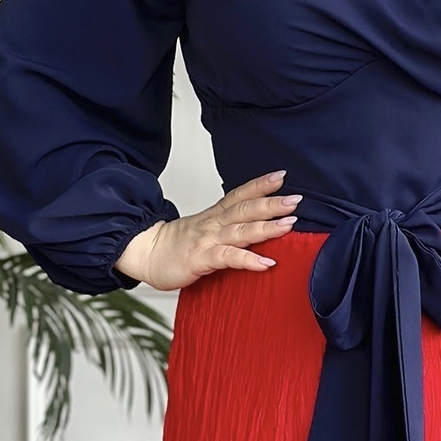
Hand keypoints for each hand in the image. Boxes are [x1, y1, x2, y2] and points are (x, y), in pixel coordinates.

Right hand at [113, 170, 301, 289]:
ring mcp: (208, 240)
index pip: (240, 194)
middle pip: (246, 208)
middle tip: (296, 199)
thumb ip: (228, 226)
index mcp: (215, 215)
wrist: (144, 253)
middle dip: (272, 203)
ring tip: (289, 224)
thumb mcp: (204, 229)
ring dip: (267, 227)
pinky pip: (228, 258)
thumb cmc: (177, 245)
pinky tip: (266, 263)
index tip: (282, 176)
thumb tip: (255, 226)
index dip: (260, 185)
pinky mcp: (201, 258)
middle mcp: (214, 223)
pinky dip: (248, 260)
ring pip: (241, 230)